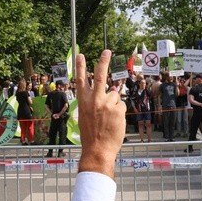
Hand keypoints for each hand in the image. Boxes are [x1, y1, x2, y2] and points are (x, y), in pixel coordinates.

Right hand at [76, 50, 125, 177]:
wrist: (97, 149)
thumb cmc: (91, 135)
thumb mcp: (85, 117)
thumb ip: (94, 104)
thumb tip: (110, 94)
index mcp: (83, 102)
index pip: (80, 80)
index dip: (80, 67)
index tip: (80, 54)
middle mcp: (94, 100)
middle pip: (99, 76)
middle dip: (103, 62)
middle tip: (106, 51)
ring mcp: (106, 104)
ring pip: (115, 95)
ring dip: (114, 105)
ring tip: (108, 119)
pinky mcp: (117, 109)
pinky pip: (121, 106)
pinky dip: (119, 113)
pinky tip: (114, 122)